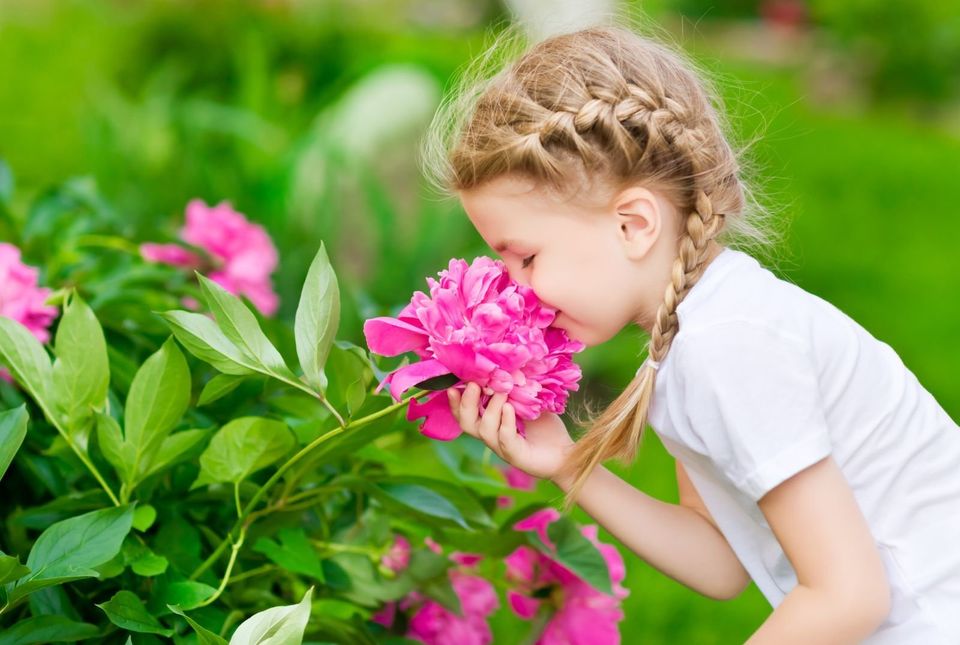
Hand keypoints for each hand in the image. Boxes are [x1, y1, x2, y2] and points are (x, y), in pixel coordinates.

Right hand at [447, 382, 574, 481]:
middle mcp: (492, 436)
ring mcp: (502, 447)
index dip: (456, 402)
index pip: (465, 414)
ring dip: (491, 408)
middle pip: (467, 423)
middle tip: (473, 385)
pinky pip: (505, 439)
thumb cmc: (546, 428)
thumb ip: (516, 389)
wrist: (566, 453)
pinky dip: (506, 422)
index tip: (453, 385)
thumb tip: (508, 365)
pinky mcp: (516, 456)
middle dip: (466, 404)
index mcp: (491, 423)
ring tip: (501, 392)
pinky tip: (510, 408)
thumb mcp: (529, 403)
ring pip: (485, 430)